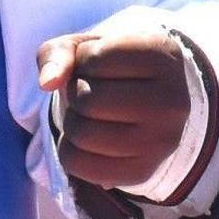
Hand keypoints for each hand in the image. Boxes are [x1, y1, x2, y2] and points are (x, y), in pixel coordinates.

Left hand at [36, 29, 192, 191]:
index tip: (100, 63)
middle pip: (88, 100)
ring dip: (72, 121)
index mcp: (163, 55)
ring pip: (83, 134)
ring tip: (91, 114)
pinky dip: (70, 150)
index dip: (83, 59)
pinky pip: (81, 166)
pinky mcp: (144, 171)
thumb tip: (47, 82)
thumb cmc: (113, 67)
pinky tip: (88, 139)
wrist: (149, 100)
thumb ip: (59, 52)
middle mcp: (171, 100)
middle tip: (93, 91)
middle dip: (76, 93)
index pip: (94, 58)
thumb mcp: (87, 47)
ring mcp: (162, 141)